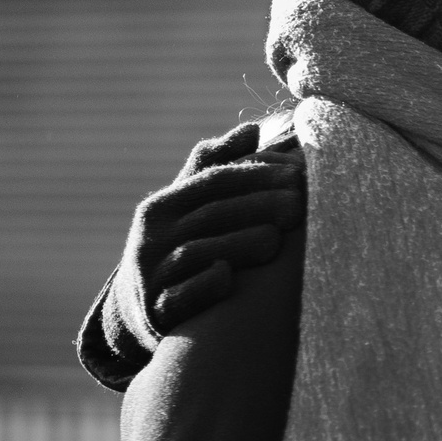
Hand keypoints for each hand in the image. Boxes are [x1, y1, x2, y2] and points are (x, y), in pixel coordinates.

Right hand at [127, 123, 305, 338]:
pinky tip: (227, 277)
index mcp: (163, 206)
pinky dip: (202, 285)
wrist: (141, 308)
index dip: (257, 175)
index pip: (214, 181)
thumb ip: (216, 168)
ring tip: (275, 240)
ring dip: (237, 244)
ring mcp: (152, 275)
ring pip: (194, 253)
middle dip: (258, 207)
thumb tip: (252, 128)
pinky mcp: (157, 312)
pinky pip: (177, 298)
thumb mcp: (188, 208)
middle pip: (210, 215)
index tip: (298, 174)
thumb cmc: (181, 246)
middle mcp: (152, 237)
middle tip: (300, 206)